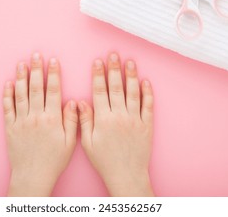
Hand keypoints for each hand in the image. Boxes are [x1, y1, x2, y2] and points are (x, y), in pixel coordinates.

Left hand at [3, 53, 77, 195]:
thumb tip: (73, 102)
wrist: (33, 176)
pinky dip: (7, 95)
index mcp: (52, 119)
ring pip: (21, 94)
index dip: (54, 74)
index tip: (54, 61)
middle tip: (36, 55)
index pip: (53, 91)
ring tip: (22, 63)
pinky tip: (8, 83)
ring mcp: (21, 121)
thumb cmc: (54, 160)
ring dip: (21, 77)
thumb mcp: (70, 142)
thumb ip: (72, 120)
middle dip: (36, 69)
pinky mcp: (10, 127)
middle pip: (36, 88)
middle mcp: (35, 117)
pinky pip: (7, 108)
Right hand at [78, 53, 154, 195]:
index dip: (98, 75)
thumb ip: (84, 121)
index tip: (97, 61)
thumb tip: (80, 102)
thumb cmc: (104, 160)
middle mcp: (120, 116)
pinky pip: (148, 106)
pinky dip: (148, 93)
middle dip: (114, 69)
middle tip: (113, 53)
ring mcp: (135, 119)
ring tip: (129, 61)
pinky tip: (146, 81)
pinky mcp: (147, 125)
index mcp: (104, 119)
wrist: (126, 175)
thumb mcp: (88, 143)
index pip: (100, 91)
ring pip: (133, 92)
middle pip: (117, 87)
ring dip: (131, 76)